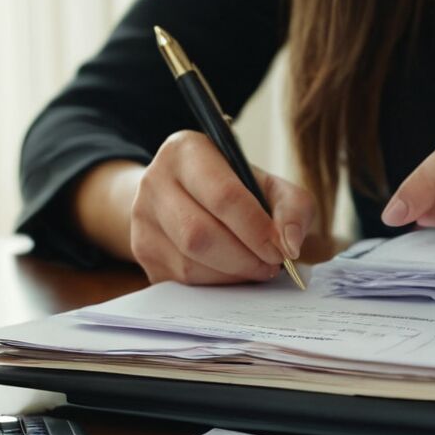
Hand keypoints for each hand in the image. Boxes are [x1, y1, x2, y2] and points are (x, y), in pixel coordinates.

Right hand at [126, 131, 313, 283]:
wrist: (184, 194)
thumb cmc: (234, 188)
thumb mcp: (269, 184)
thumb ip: (293, 207)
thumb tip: (290, 245)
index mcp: (186, 151)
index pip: (223, 196)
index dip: (257, 230)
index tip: (282, 250)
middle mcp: (154, 181)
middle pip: (200, 234)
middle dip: (244, 258)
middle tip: (271, 265)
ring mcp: (142, 219)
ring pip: (189, 263)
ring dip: (232, 275)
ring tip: (255, 267)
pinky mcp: (141, 252)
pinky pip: (181, 281)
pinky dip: (215, 284)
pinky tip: (231, 272)